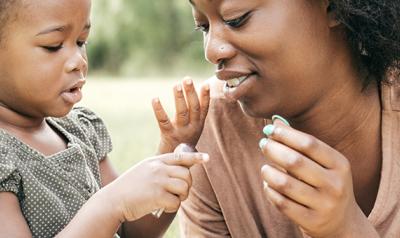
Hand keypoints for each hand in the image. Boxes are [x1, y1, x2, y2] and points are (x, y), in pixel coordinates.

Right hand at [105, 144, 208, 221]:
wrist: (112, 201)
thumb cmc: (129, 188)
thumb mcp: (144, 171)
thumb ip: (160, 169)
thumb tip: (182, 171)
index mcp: (156, 161)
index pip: (180, 156)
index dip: (196, 158)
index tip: (207, 158)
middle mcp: (158, 168)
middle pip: (187, 174)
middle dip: (187, 186)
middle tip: (179, 194)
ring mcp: (158, 181)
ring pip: (184, 188)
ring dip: (181, 197)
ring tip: (170, 200)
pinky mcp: (157, 196)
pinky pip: (176, 202)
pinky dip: (171, 207)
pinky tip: (161, 207)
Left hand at [152, 77, 209, 153]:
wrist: (175, 168)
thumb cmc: (183, 147)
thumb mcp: (192, 132)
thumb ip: (194, 118)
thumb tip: (195, 97)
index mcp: (198, 126)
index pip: (204, 109)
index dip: (206, 97)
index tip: (207, 84)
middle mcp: (192, 128)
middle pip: (193, 108)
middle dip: (191, 93)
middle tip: (187, 79)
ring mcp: (181, 132)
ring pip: (181, 112)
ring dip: (179, 98)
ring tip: (176, 85)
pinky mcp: (168, 135)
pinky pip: (163, 121)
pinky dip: (159, 109)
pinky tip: (155, 99)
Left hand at [259, 118, 369, 236]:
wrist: (342, 222)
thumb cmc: (325, 183)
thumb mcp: (322, 163)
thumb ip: (301, 143)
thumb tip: (276, 121)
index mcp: (340, 165)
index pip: (309, 144)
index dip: (286, 134)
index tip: (269, 129)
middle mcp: (335, 184)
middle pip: (295, 161)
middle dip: (273, 149)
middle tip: (263, 144)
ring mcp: (324, 205)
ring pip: (285, 184)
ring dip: (268, 172)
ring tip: (265, 168)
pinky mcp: (311, 221)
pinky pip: (281, 203)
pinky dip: (270, 191)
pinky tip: (268, 185)